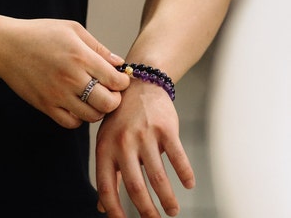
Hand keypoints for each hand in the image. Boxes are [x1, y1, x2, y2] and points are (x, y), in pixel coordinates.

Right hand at [0, 18, 129, 127]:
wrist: (6, 46)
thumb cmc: (41, 34)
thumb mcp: (73, 30)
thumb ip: (99, 48)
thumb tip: (119, 64)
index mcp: (82, 57)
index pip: (116, 81)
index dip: (123, 82)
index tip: (119, 79)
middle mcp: (72, 79)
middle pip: (108, 103)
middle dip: (115, 100)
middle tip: (110, 92)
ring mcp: (58, 95)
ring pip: (92, 116)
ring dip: (98, 109)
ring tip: (94, 98)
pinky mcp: (46, 106)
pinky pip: (71, 123)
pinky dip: (79, 118)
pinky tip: (77, 105)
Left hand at [96, 80, 194, 216]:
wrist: (139, 85)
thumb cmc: (120, 119)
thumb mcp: (107, 142)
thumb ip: (106, 173)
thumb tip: (102, 206)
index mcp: (105, 149)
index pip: (106, 187)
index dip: (114, 211)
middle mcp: (123, 143)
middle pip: (135, 187)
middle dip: (146, 211)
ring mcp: (145, 135)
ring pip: (158, 176)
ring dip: (167, 198)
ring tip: (173, 211)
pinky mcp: (165, 128)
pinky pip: (177, 156)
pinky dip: (185, 173)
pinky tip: (189, 185)